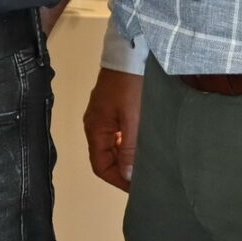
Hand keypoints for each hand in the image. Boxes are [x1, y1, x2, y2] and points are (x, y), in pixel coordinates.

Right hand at [81, 69, 141, 190]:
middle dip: (123, 170)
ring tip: (146, 163)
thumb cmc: (131, 86)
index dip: (118, 180)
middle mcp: (95, 124)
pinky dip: (128, 144)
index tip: (138, 188)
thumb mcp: (133, 119)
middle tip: (145, 178)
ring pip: (112, 146)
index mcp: (96, 129)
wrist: (132, 52)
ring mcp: (103, 114)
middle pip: (105, 157)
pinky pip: (117, 134)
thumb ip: (130, 148)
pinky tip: (143, 143)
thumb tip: (127, 175)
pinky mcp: (112, 106)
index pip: (101, 166)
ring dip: (127, 157)